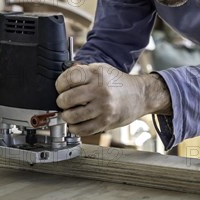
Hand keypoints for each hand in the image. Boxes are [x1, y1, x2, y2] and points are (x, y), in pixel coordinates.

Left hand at [55, 63, 170, 135]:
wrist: (140, 95)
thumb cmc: (118, 83)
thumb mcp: (101, 69)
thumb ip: (82, 71)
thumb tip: (63, 74)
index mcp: (97, 74)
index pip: (68, 78)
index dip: (59, 84)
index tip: (60, 87)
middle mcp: (100, 90)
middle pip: (67, 98)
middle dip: (61, 101)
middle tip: (64, 101)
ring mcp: (103, 108)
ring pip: (71, 116)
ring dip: (66, 116)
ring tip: (69, 112)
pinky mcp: (106, 122)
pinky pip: (82, 130)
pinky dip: (74, 128)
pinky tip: (76, 123)